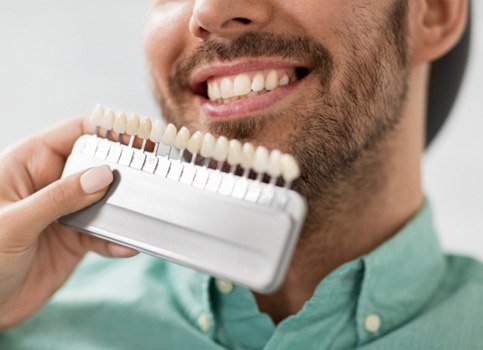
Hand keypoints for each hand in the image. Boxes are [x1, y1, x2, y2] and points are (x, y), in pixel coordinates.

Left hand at [0, 116, 137, 328]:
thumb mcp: (15, 222)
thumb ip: (59, 197)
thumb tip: (103, 175)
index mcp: (29, 163)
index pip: (75, 133)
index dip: (107, 130)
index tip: (139, 136)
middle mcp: (51, 183)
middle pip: (97, 164)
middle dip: (124, 170)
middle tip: (151, 175)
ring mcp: (66, 211)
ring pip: (106, 200)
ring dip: (124, 209)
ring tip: (142, 214)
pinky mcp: (76, 239)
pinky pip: (104, 233)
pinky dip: (117, 240)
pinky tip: (126, 246)